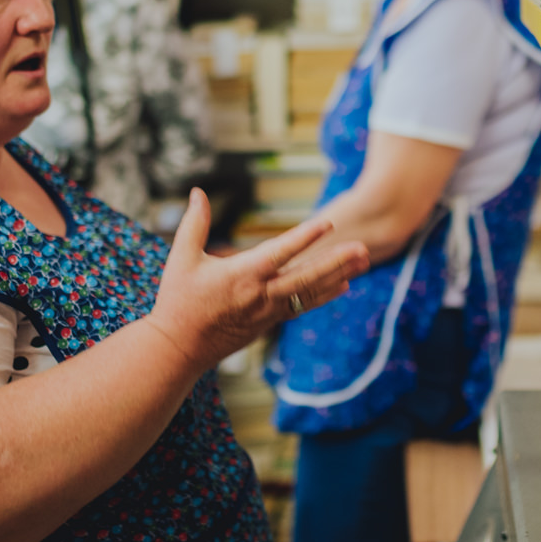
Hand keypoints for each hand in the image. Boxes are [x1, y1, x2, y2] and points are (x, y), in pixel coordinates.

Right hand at [146, 189, 369, 373]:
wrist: (179, 349)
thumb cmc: (177, 302)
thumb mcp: (181, 259)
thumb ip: (194, 224)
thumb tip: (197, 192)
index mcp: (241, 275)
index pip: (279, 252)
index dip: (304, 238)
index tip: (326, 223)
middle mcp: (260, 294)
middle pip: (307, 275)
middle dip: (336, 261)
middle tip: (362, 248)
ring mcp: (268, 310)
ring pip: (310, 291)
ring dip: (338, 275)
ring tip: (363, 261)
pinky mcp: (269, 322)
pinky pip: (303, 305)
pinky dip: (324, 295)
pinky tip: (343, 285)